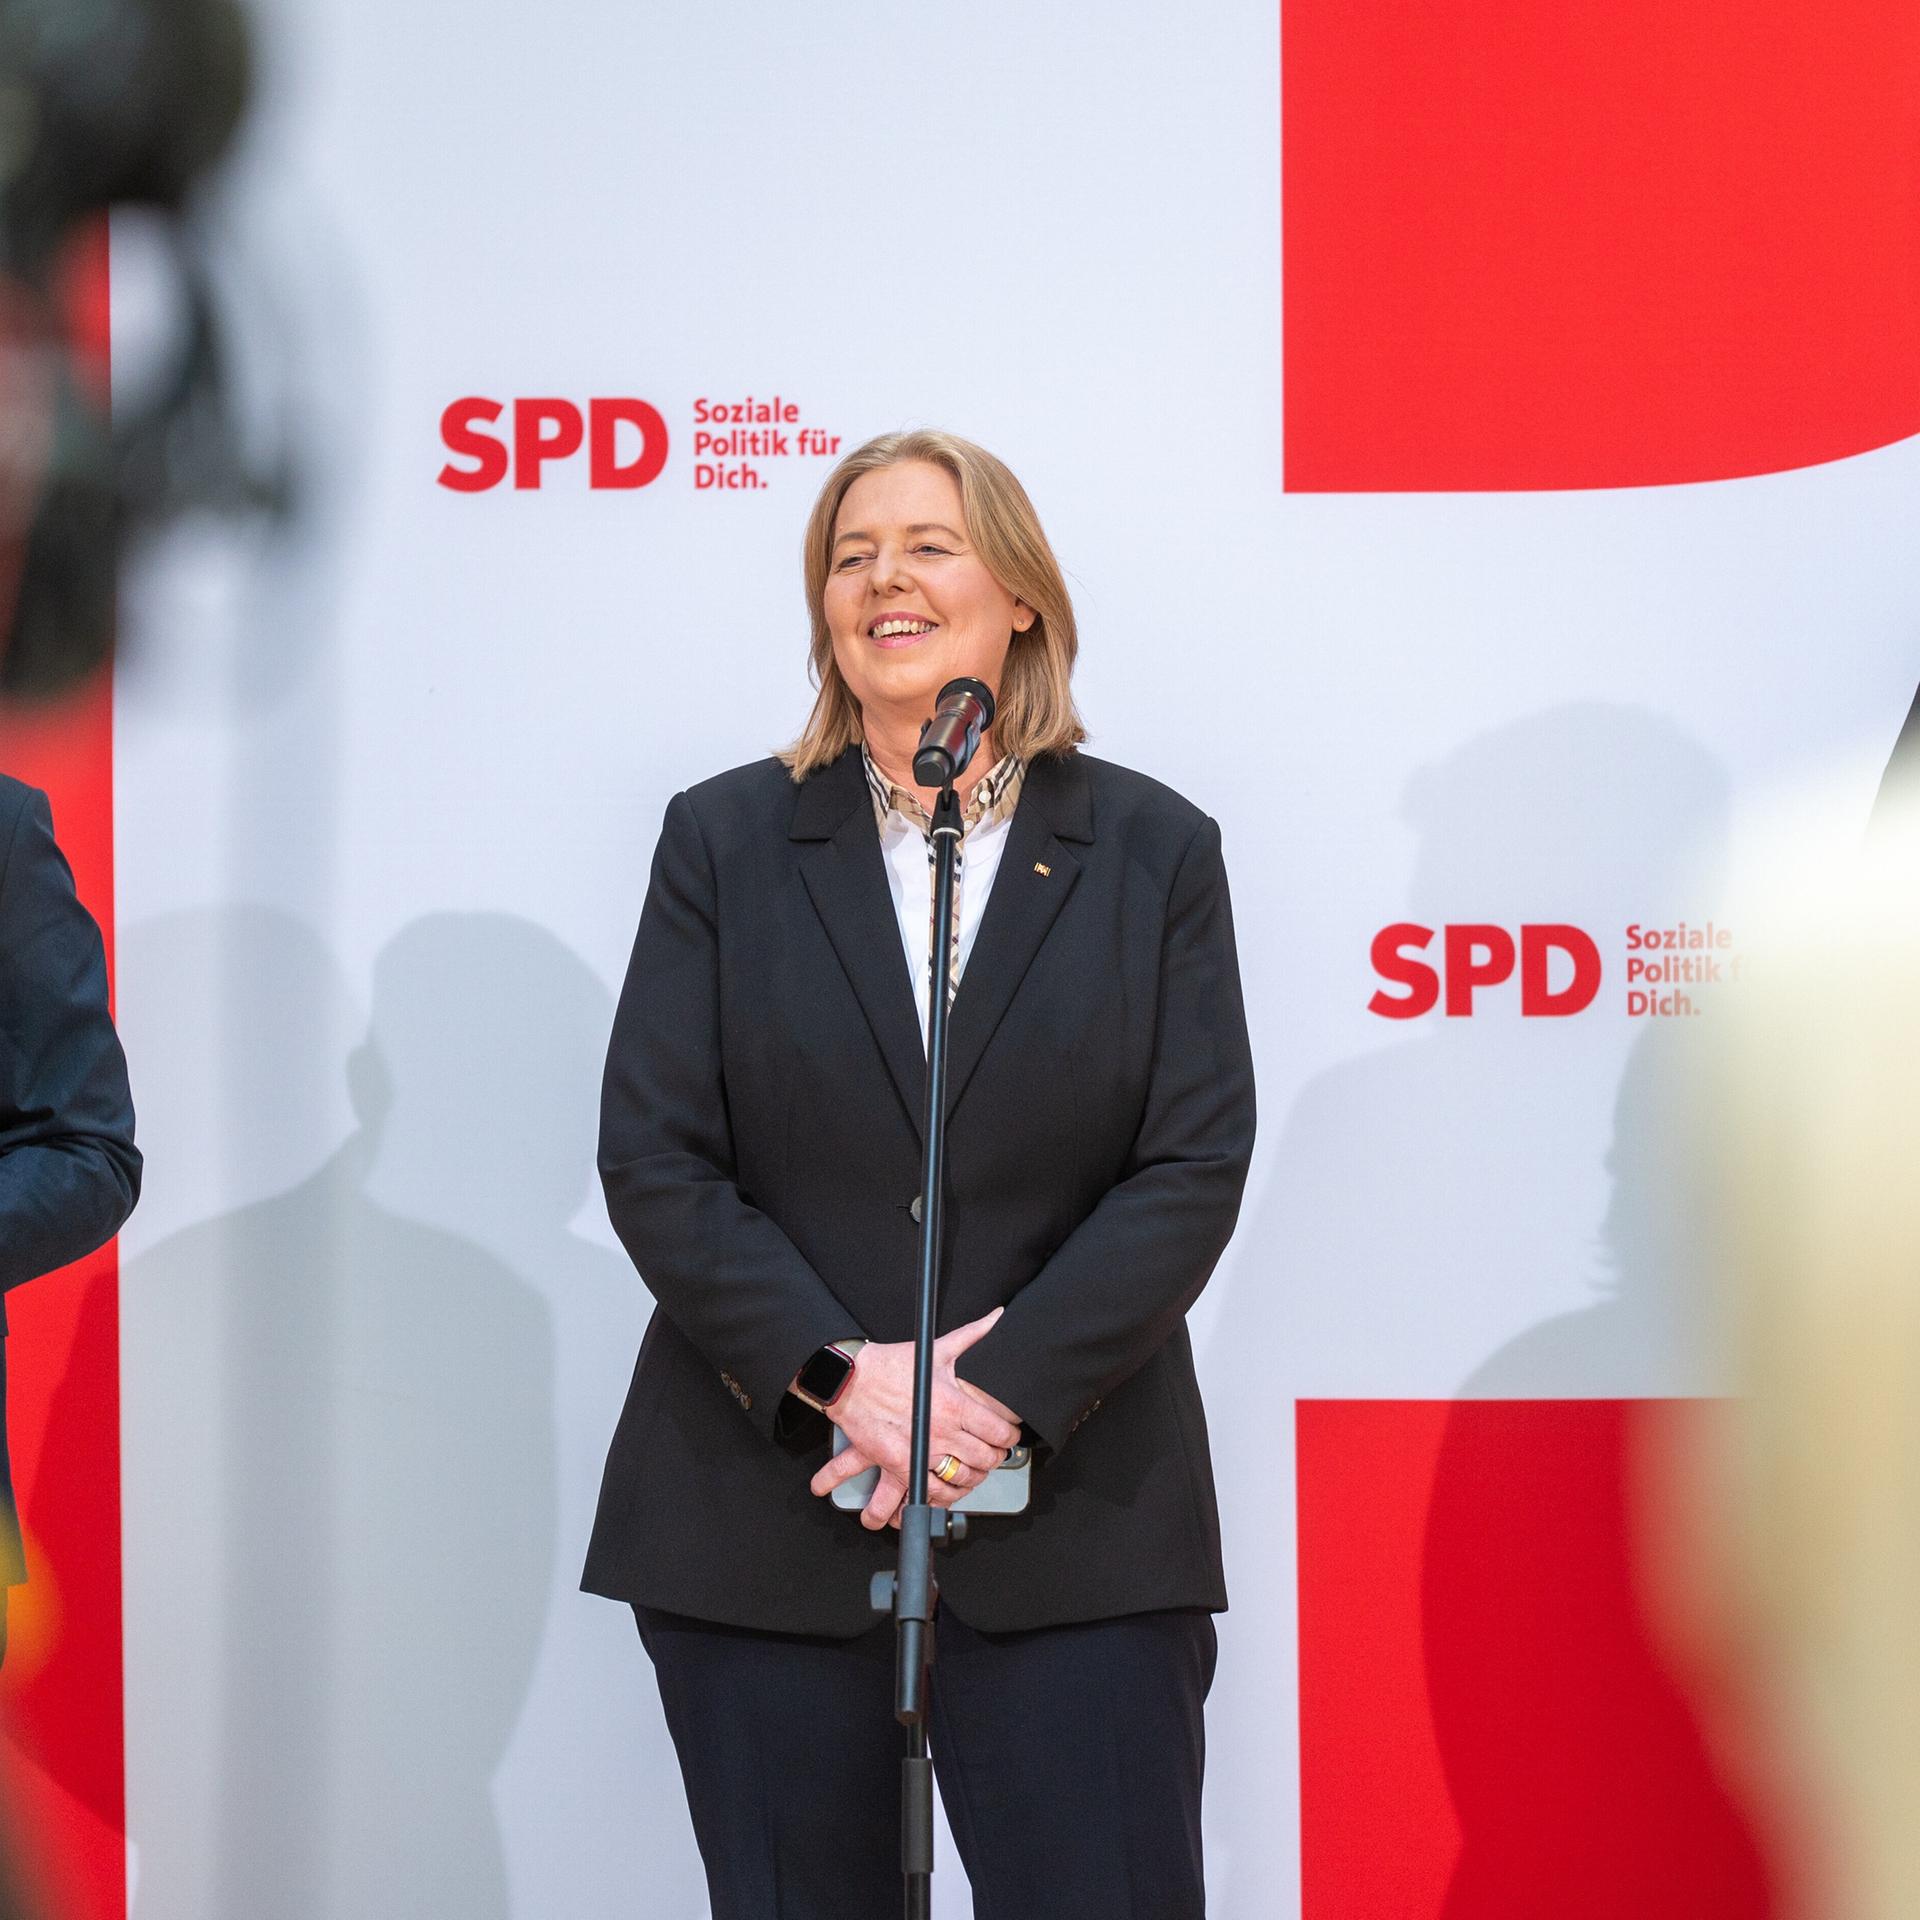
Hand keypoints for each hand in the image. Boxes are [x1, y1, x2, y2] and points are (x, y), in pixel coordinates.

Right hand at [808, 1307, 1022, 1529]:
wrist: (850, 1381)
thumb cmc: (890, 1366)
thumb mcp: (936, 1349)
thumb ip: (972, 1335)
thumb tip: (995, 1317)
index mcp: (955, 1405)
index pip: (999, 1431)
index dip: (1010, 1436)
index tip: (1009, 1435)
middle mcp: (943, 1432)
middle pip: (986, 1458)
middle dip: (995, 1457)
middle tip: (995, 1452)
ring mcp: (923, 1452)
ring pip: (963, 1478)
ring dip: (974, 1476)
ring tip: (975, 1469)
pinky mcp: (902, 1467)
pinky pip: (934, 1492)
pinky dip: (946, 1493)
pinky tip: (949, 1485)